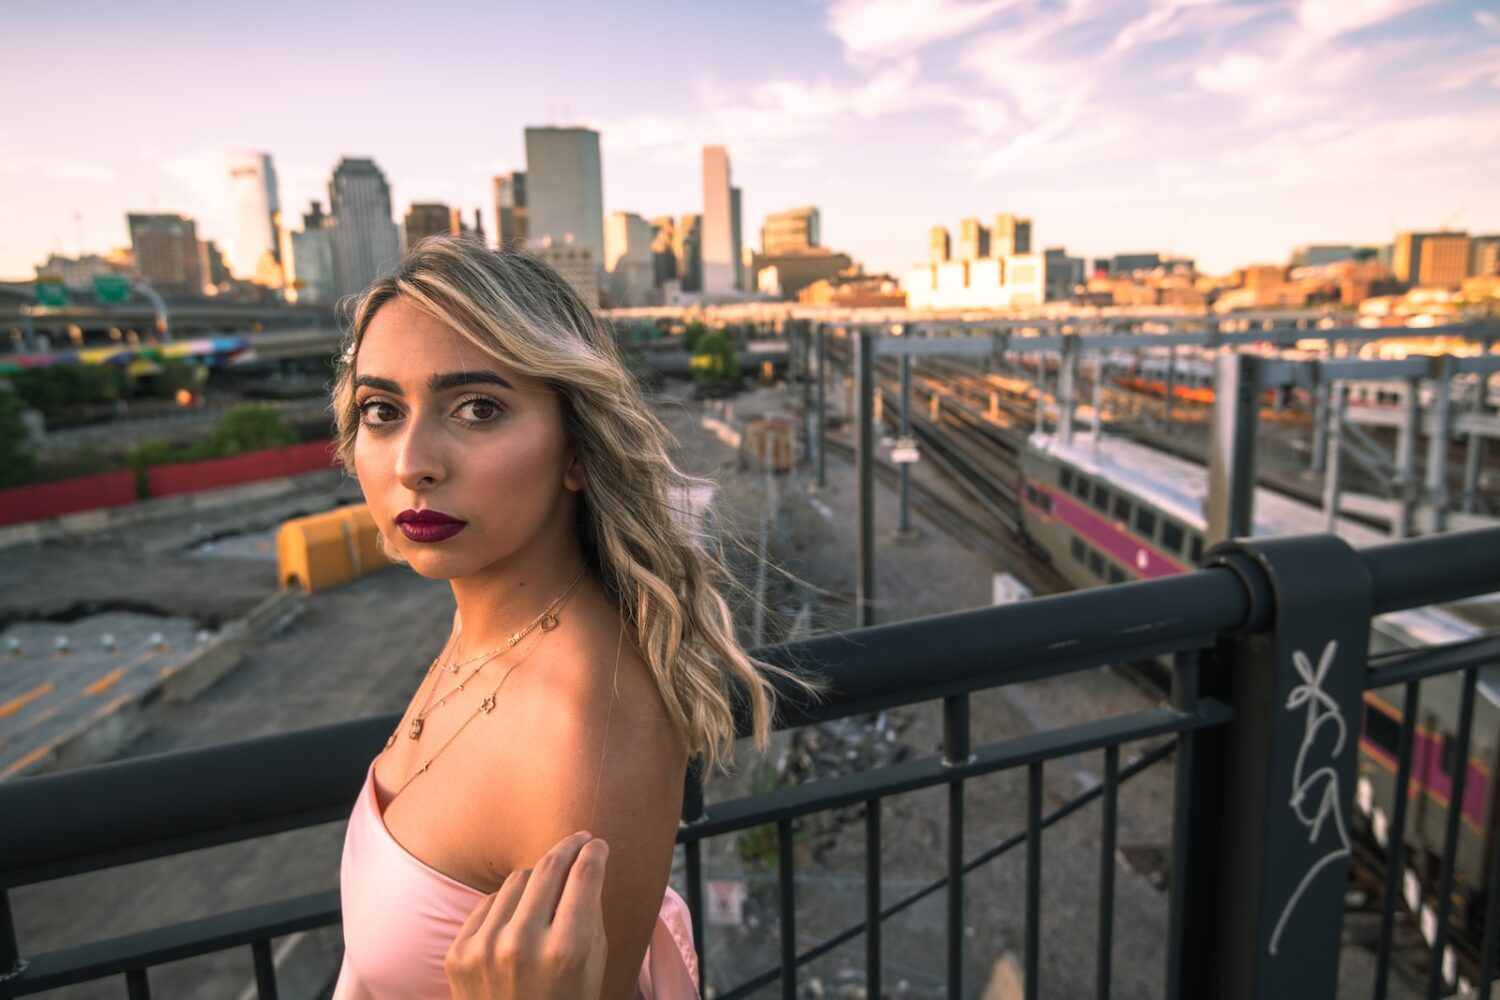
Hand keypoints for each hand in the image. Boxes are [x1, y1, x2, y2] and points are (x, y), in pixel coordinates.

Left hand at [445, 832, 610, 999]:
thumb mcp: (592, 966)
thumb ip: (590, 915)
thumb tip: (586, 863)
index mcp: (566, 950)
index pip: (584, 876)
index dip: (594, 852)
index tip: (597, 844)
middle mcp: (522, 944)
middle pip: (549, 867)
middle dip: (568, 848)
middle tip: (578, 840)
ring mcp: (485, 947)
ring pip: (517, 879)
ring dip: (538, 876)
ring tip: (550, 886)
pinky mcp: (458, 952)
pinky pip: (489, 903)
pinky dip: (508, 904)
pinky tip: (520, 915)